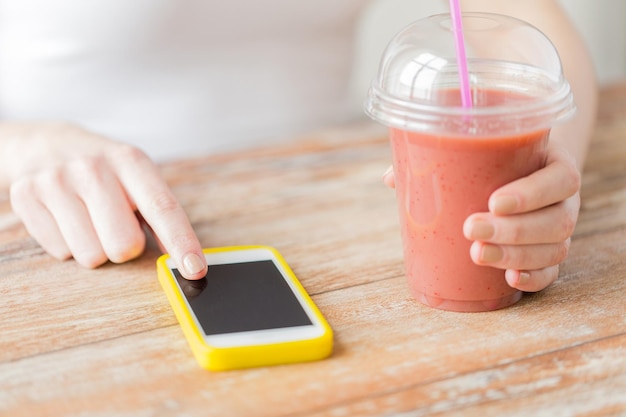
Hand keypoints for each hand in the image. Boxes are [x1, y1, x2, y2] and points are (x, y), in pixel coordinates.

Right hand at [4, 123, 206, 278]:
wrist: (47, 145)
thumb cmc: (106, 172)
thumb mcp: (140, 181)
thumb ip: (163, 219)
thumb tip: (187, 260)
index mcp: (130, 161)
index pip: (162, 208)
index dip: (181, 242)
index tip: (194, 269)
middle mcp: (93, 167)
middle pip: (124, 245)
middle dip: (126, 248)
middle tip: (116, 226)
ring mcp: (56, 181)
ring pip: (91, 256)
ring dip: (97, 249)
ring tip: (90, 221)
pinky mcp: (26, 196)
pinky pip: (61, 253)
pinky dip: (69, 246)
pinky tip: (67, 220)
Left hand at [382, 145, 580, 291]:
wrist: (524, 168)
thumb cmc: (496, 158)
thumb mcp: (480, 148)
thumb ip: (440, 157)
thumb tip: (392, 178)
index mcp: (554, 164)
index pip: (560, 179)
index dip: (532, 193)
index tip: (494, 201)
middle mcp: (563, 200)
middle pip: (556, 220)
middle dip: (513, 230)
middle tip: (471, 229)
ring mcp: (559, 229)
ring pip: (554, 249)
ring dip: (515, 255)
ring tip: (478, 253)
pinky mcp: (550, 254)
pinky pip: (552, 273)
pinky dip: (534, 278)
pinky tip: (510, 279)